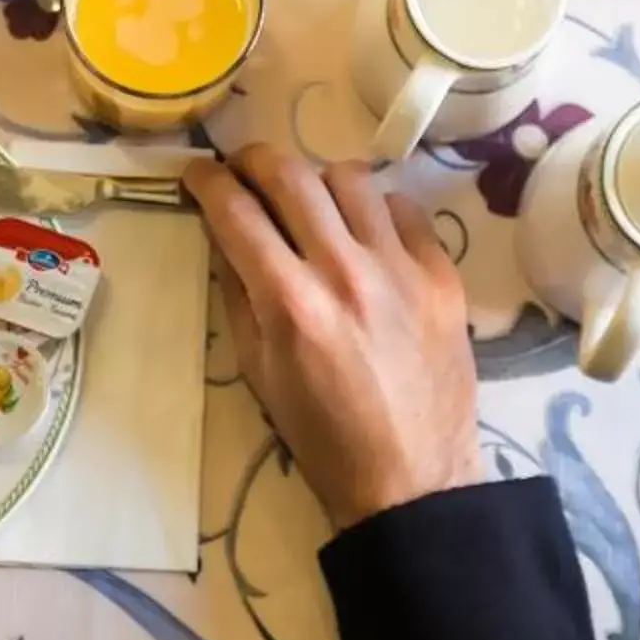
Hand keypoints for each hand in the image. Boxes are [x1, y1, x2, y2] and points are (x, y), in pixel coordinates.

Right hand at [184, 144, 482, 531]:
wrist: (413, 478)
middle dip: (253, 160)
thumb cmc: (322, 436)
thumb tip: (223, 232)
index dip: (206, 181)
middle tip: (243, 172)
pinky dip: (375, 209)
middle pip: (291, 173)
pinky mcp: (443, 275)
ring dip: (317, 180)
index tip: (197, 174)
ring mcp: (401, 268)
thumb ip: (237, 293)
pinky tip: (365, 234)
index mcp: (290, 303)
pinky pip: (404, 209)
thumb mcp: (258, 370)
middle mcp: (345, 271)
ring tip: (309, 203)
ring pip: (351, 178)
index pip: (235, 211)